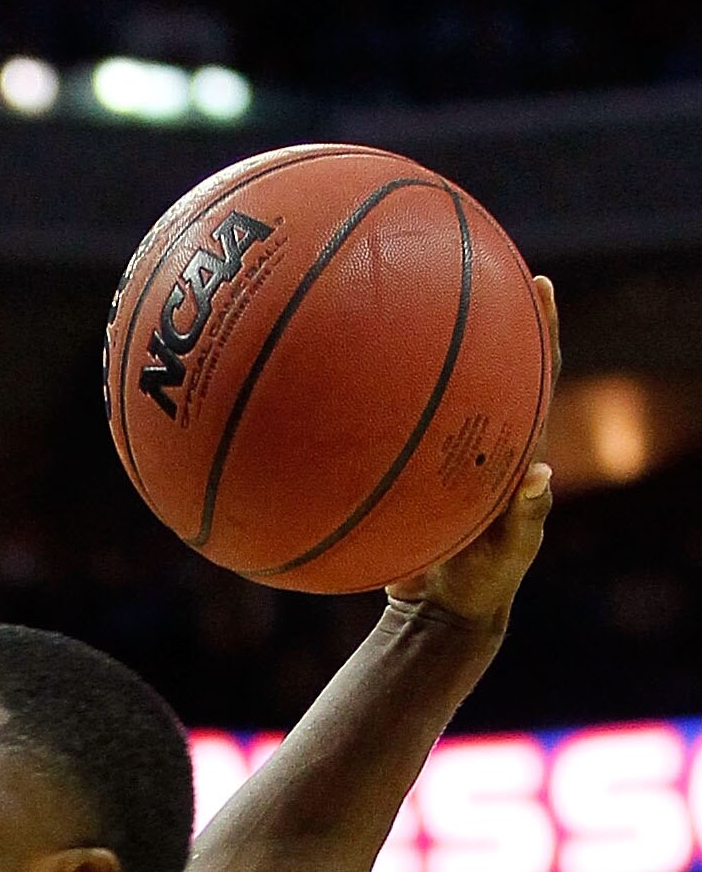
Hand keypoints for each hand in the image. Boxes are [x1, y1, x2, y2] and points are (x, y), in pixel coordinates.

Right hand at [386, 275, 560, 635]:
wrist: (440, 613)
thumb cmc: (484, 586)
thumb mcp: (509, 555)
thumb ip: (526, 518)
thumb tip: (542, 476)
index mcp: (515, 445)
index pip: (535, 372)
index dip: (541, 328)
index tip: (539, 284)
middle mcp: (480, 435)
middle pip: (484, 359)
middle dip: (480, 309)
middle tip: (469, 257)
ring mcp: (440, 450)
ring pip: (425, 389)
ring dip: (412, 347)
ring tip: (395, 297)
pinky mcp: (403, 471)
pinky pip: (380, 432)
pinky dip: (360, 412)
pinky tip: (329, 387)